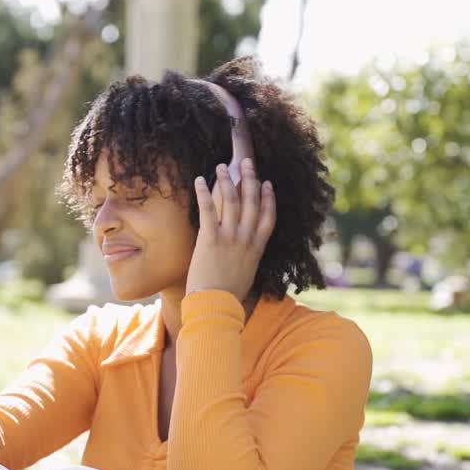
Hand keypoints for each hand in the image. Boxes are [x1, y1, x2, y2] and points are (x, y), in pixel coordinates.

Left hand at [186, 158, 275, 299]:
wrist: (215, 305)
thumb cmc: (229, 294)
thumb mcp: (247, 274)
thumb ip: (247, 257)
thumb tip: (245, 251)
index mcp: (257, 247)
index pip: (268, 216)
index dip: (268, 197)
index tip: (266, 183)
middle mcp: (246, 238)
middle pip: (252, 201)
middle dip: (250, 179)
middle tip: (246, 163)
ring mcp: (229, 237)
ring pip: (231, 200)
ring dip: (227, 180)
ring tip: (221, 166)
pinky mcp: (210, 239)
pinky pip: (208, 209)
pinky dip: (204, 192)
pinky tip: (201, 179)